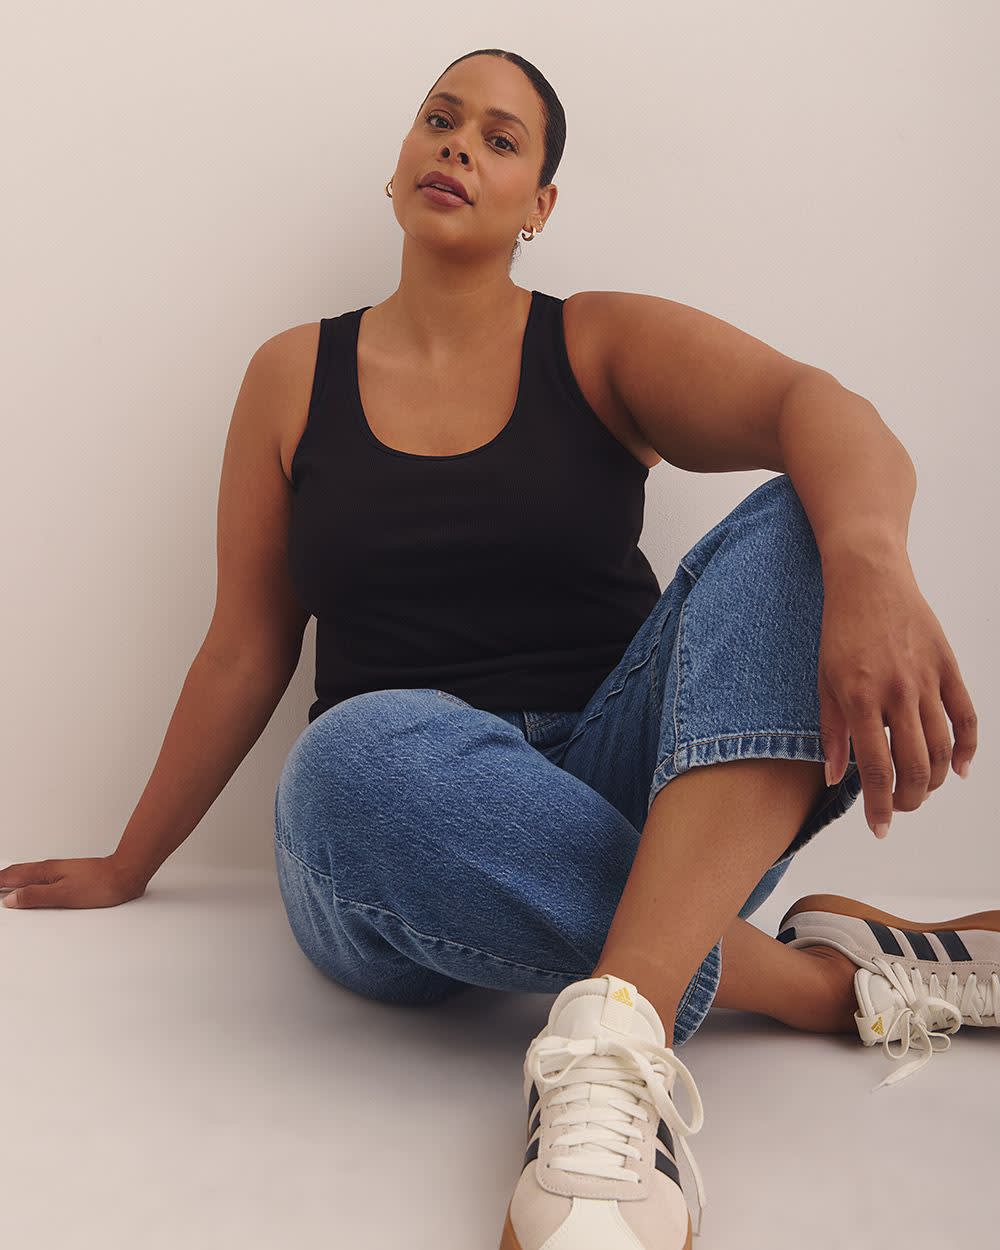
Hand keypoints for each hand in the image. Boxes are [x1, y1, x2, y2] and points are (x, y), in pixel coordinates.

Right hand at [0, 856, 147, 909]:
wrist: (125, 875)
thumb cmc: (100, 885)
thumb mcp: (63, 895)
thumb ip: (36, 896)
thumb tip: (11, 898)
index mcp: (45, 871)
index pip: (12, 876)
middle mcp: (51, 868)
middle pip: (18, 872)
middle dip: (2, 879)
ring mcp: (60, 870)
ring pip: (29, 873)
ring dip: (13, 878)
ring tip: (3, 884)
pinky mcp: (69, 875)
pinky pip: (41, 876)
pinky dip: (29, 880)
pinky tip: (32, 886)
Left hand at [817, 552, 976, 838]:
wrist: (868, 579)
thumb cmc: (840, 631)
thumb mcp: (823, 681)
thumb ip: (832, 732)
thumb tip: (836, 778)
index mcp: (860, 699)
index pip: (876, 770)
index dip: (880, 807)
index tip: (879, 829)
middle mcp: (898, 693)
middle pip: (916, 767)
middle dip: (909, 799)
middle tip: (899, 808)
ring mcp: (927, 680)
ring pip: (943, 748)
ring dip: (933, 779)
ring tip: (920, 789)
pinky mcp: (948, 667)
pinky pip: (967, 716)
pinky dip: (968, 748)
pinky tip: (959, 769)